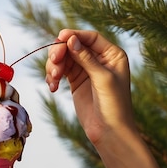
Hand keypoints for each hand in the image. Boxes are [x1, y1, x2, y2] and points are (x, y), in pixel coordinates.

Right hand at [45, 29, 134, 145]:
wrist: (109, 132)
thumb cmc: (114, 105)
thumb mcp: (102, 78)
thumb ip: (86, 58)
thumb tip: (71, 39)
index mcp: (112, 55)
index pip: (90, 38)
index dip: (74, 36)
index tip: (60, 37)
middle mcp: (99, 59)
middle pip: (73, 46)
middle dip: (60, 52)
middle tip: (54, 62)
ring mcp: (86, 70)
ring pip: (64, 58)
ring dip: (54, 66)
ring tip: (53, 79)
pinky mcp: (76, 81)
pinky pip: (60, 71)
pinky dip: (53, 76)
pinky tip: (52, 87)